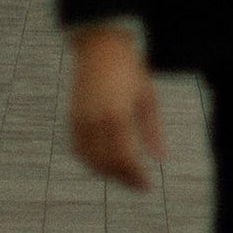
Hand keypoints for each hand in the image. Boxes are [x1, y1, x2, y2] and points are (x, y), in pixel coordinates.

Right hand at [67, 25, 163, 188]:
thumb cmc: (130, 69)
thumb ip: (152, 130)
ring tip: (124, 176)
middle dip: (123, 178)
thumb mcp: (147, 97)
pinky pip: (78, 149)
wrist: (101, 47)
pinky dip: (90, 162)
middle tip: (138, 184)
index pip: (124, 158)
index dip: (135, 177)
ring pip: (90, 160)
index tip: (146, 186)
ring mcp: (80, 119)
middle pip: (106, 163)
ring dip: (106, 173)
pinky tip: (104, 164)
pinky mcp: (72, 117)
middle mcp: (95, 120)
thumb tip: (159, 158)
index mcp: (117, 115)